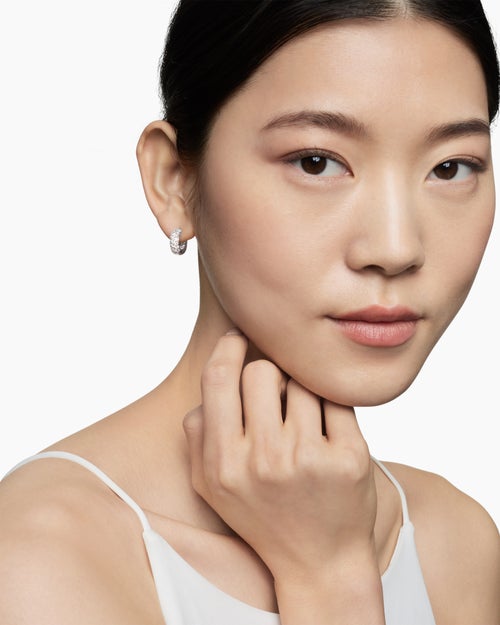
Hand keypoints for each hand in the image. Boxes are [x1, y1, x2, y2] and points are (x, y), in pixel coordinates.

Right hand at [183, 331, 378, 583]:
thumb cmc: (261, 515)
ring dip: (300, 390)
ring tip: (301, 421)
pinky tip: (326, 430)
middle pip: (262, 371)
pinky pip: (337, 399)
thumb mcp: (211, 486)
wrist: (320, 562)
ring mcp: (310, 459)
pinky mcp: (351, 458)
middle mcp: (265, 460)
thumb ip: (198, 433)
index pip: (220, 378)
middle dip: (268, 374)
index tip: (238, 337)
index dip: (228, 347)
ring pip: (302, 381)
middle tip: (275, 395)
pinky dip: (330, 405)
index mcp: (224, 463)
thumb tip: (215, 378)